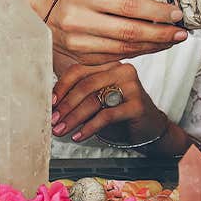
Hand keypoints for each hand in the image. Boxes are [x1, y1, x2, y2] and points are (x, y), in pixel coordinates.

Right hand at [17, 0, 185, 65]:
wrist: (38, 12)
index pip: (129, 5)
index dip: (157, 11)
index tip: (177, 13)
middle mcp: (78, 20)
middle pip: (129, 32)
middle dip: (161, 34)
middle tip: (182, 32)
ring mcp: (78, 44)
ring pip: (125, 50)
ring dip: (154, 46)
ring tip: (172, 39)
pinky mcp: (81, 59)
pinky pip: (116, 58)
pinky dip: (138, 53)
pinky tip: (152, 46)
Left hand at [51, 62, 168, 144]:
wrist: (150, 127)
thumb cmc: (120, 112)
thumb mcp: (99, 99)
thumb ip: (80, 94)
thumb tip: (52, 103)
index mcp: (109, 64)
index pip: (79, 70)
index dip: (61, 87)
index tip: (50, 103)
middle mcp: (121, 70)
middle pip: (84, 86)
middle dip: (65, 106)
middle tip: (53, 121)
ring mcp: (131, 86)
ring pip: (94, 101)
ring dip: (73, 118)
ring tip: (61, 130)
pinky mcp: (137, 104)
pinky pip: (106, 116)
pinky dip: (89, 127)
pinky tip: (79, 136)